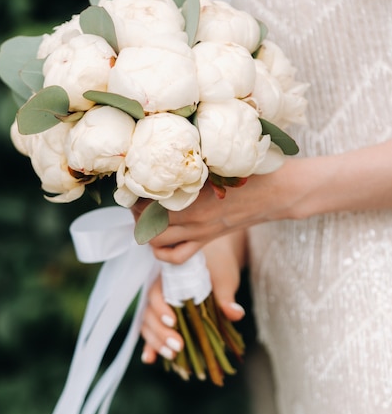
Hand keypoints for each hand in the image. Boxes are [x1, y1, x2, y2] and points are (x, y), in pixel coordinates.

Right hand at [140, 232, 246, 363]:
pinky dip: (151, 345)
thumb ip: (226, 296)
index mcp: (169, 277)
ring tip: (172, 356)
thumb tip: (236, 314)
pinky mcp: (166, 318)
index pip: (156, 293)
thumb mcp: (224, 278)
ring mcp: (160, 306)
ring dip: (156, 342)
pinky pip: (154, 330)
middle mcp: (160, 292)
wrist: (216, 260)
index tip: (174, 323)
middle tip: (178, 346)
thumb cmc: (219, 265)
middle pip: (149, 313)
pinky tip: (150, 359)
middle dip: (161, 332)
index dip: (161, 309)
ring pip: (148, 324)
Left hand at [145, 158, 301, 263]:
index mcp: (194, 199)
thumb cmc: (252, 170)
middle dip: (137, 216)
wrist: (279, 193)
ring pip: (158, 245)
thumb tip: (167, 156)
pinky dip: (164, 253)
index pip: (148, 204)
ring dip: (147, 234)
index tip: (135, 183)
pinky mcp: (207, 241)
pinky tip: (165, 239)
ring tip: (148, 218)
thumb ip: (194, 164)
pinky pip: (177, 257)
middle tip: (138, 201)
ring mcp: (200, 234)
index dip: (135, 195)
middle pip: (146, 227)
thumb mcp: (219, 162)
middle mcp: (193, 220)